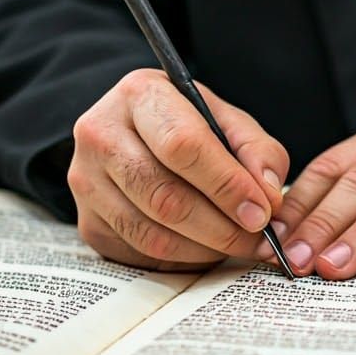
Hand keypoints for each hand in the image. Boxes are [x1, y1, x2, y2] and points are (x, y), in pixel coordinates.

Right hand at [69, 69, 287, 269]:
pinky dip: (183, 259)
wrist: (134, 137)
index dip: (227, 185)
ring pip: (152, 233)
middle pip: (165, 196)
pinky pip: (142, 252)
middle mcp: (101, 134)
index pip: (182, 145)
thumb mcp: (226, 121)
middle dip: (221, 227)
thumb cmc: (187, 127)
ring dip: (205, 249)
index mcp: (139, 95)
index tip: (262, 212)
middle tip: (257, 241)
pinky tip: (207, 248)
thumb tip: (269, 197)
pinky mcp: (88, 222)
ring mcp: (86, 181)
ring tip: (238, 245)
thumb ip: (257, 151)